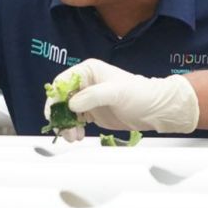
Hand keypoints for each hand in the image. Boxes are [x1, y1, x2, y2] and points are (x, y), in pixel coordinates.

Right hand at [53, 59, 199, 134]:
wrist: (154, 110)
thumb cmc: (139, 94)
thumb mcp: (116, 92)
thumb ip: (92, 96)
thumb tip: (72, 104)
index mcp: (88, 71)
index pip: (62, 82)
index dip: (55, 97)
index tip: (53, 112)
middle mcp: (85, 84)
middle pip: (62, 99)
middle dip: (60, 115)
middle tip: (63, 129)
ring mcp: (87, 99)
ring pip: (66, 112)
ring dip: (66, 125)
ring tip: (73, 136)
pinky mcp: (91, 113)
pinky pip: (75, 120)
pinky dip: (73, 129)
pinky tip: (77, 136)